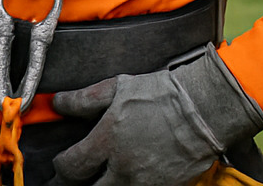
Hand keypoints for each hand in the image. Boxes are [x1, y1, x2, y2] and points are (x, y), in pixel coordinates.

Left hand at [50, 44, 262, 185]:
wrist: (205, 108)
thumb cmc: (161, 94)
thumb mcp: (118, 87)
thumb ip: (84, 99)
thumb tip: (57, 103)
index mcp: (109, 139)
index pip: (71, 168)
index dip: (60, 169)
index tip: (59, 166)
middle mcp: (123, 167)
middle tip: (66, 183)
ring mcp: (144, 182)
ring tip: (96, 180)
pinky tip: (121, 180)